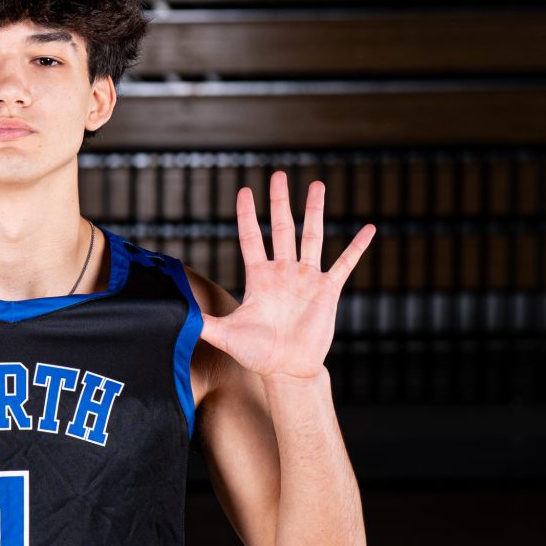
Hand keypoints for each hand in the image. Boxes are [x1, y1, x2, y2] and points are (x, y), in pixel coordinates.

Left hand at [197, 172, 374, 383]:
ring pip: (311, 236)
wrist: (287, 370)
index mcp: (258, 278)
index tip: (245, 191)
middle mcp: (282, 272)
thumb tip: (177, 314)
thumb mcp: (227, 336)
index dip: (247, 216)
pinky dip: (357, 247)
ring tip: (316, 185)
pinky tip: (368, 229)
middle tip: (278, 175)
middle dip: (279, 202)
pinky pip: (344, 264)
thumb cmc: (257, 355)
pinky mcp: (327, 290)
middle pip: (281, 228)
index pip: (250, 238)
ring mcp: (306, 279)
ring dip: (314, 211)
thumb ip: (205, 323)